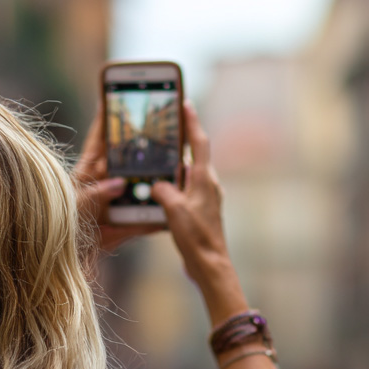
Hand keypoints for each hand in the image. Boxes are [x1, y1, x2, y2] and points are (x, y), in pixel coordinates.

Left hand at [73, 104, 162, 253]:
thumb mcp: (74, 207)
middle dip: (141, 148)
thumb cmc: (57, 228)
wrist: (62, 263)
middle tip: (160, 130)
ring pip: (139, 189)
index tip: (114, 96)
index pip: (97, 141)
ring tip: (175, 167)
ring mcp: (113, 206)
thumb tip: (118, 184)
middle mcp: (101, 187)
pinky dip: (157, 217)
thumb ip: (95, 194)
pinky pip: (144, 220)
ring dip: (155, 181)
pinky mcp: (122, 228)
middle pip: (124, 161)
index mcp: (85, 175)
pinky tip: (173, 211)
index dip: (106, 119)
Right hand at [151, 102, 247, 321]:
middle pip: (195, 154)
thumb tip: (157, 185)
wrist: (210, 264)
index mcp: (203, 179)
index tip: (185, 103)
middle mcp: (208, 185)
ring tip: (162, 154)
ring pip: (189, 172)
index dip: (191, 122)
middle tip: (170, 123)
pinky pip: (186, 188)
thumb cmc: (195, 237)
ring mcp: (206, 197)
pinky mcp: (201, 210)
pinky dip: (175, 182)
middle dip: (183, 139)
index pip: (198, 142)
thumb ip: (163, 191)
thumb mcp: (174, 210)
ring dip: (177, 162)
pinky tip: (163, 187)